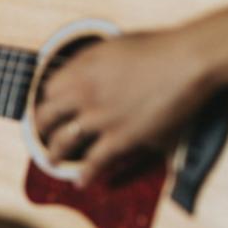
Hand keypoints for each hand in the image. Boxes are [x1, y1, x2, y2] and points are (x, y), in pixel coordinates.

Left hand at [33, 31, 218, 186]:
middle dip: (41, 128)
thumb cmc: (158, 48)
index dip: (49, 99)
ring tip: (52, 161)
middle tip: (41, 134)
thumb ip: (92, 61)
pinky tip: (81, 182)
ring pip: (63, 142)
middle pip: (47, 116)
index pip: (49, 88)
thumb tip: (80, 71)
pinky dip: (85, 175)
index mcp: (81, 68)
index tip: (51, 105)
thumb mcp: (115, 45)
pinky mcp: (121, 138)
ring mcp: (100, 117)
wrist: (187, 62)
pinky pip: (94, 162)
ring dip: (54, 154)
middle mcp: (83, 93)